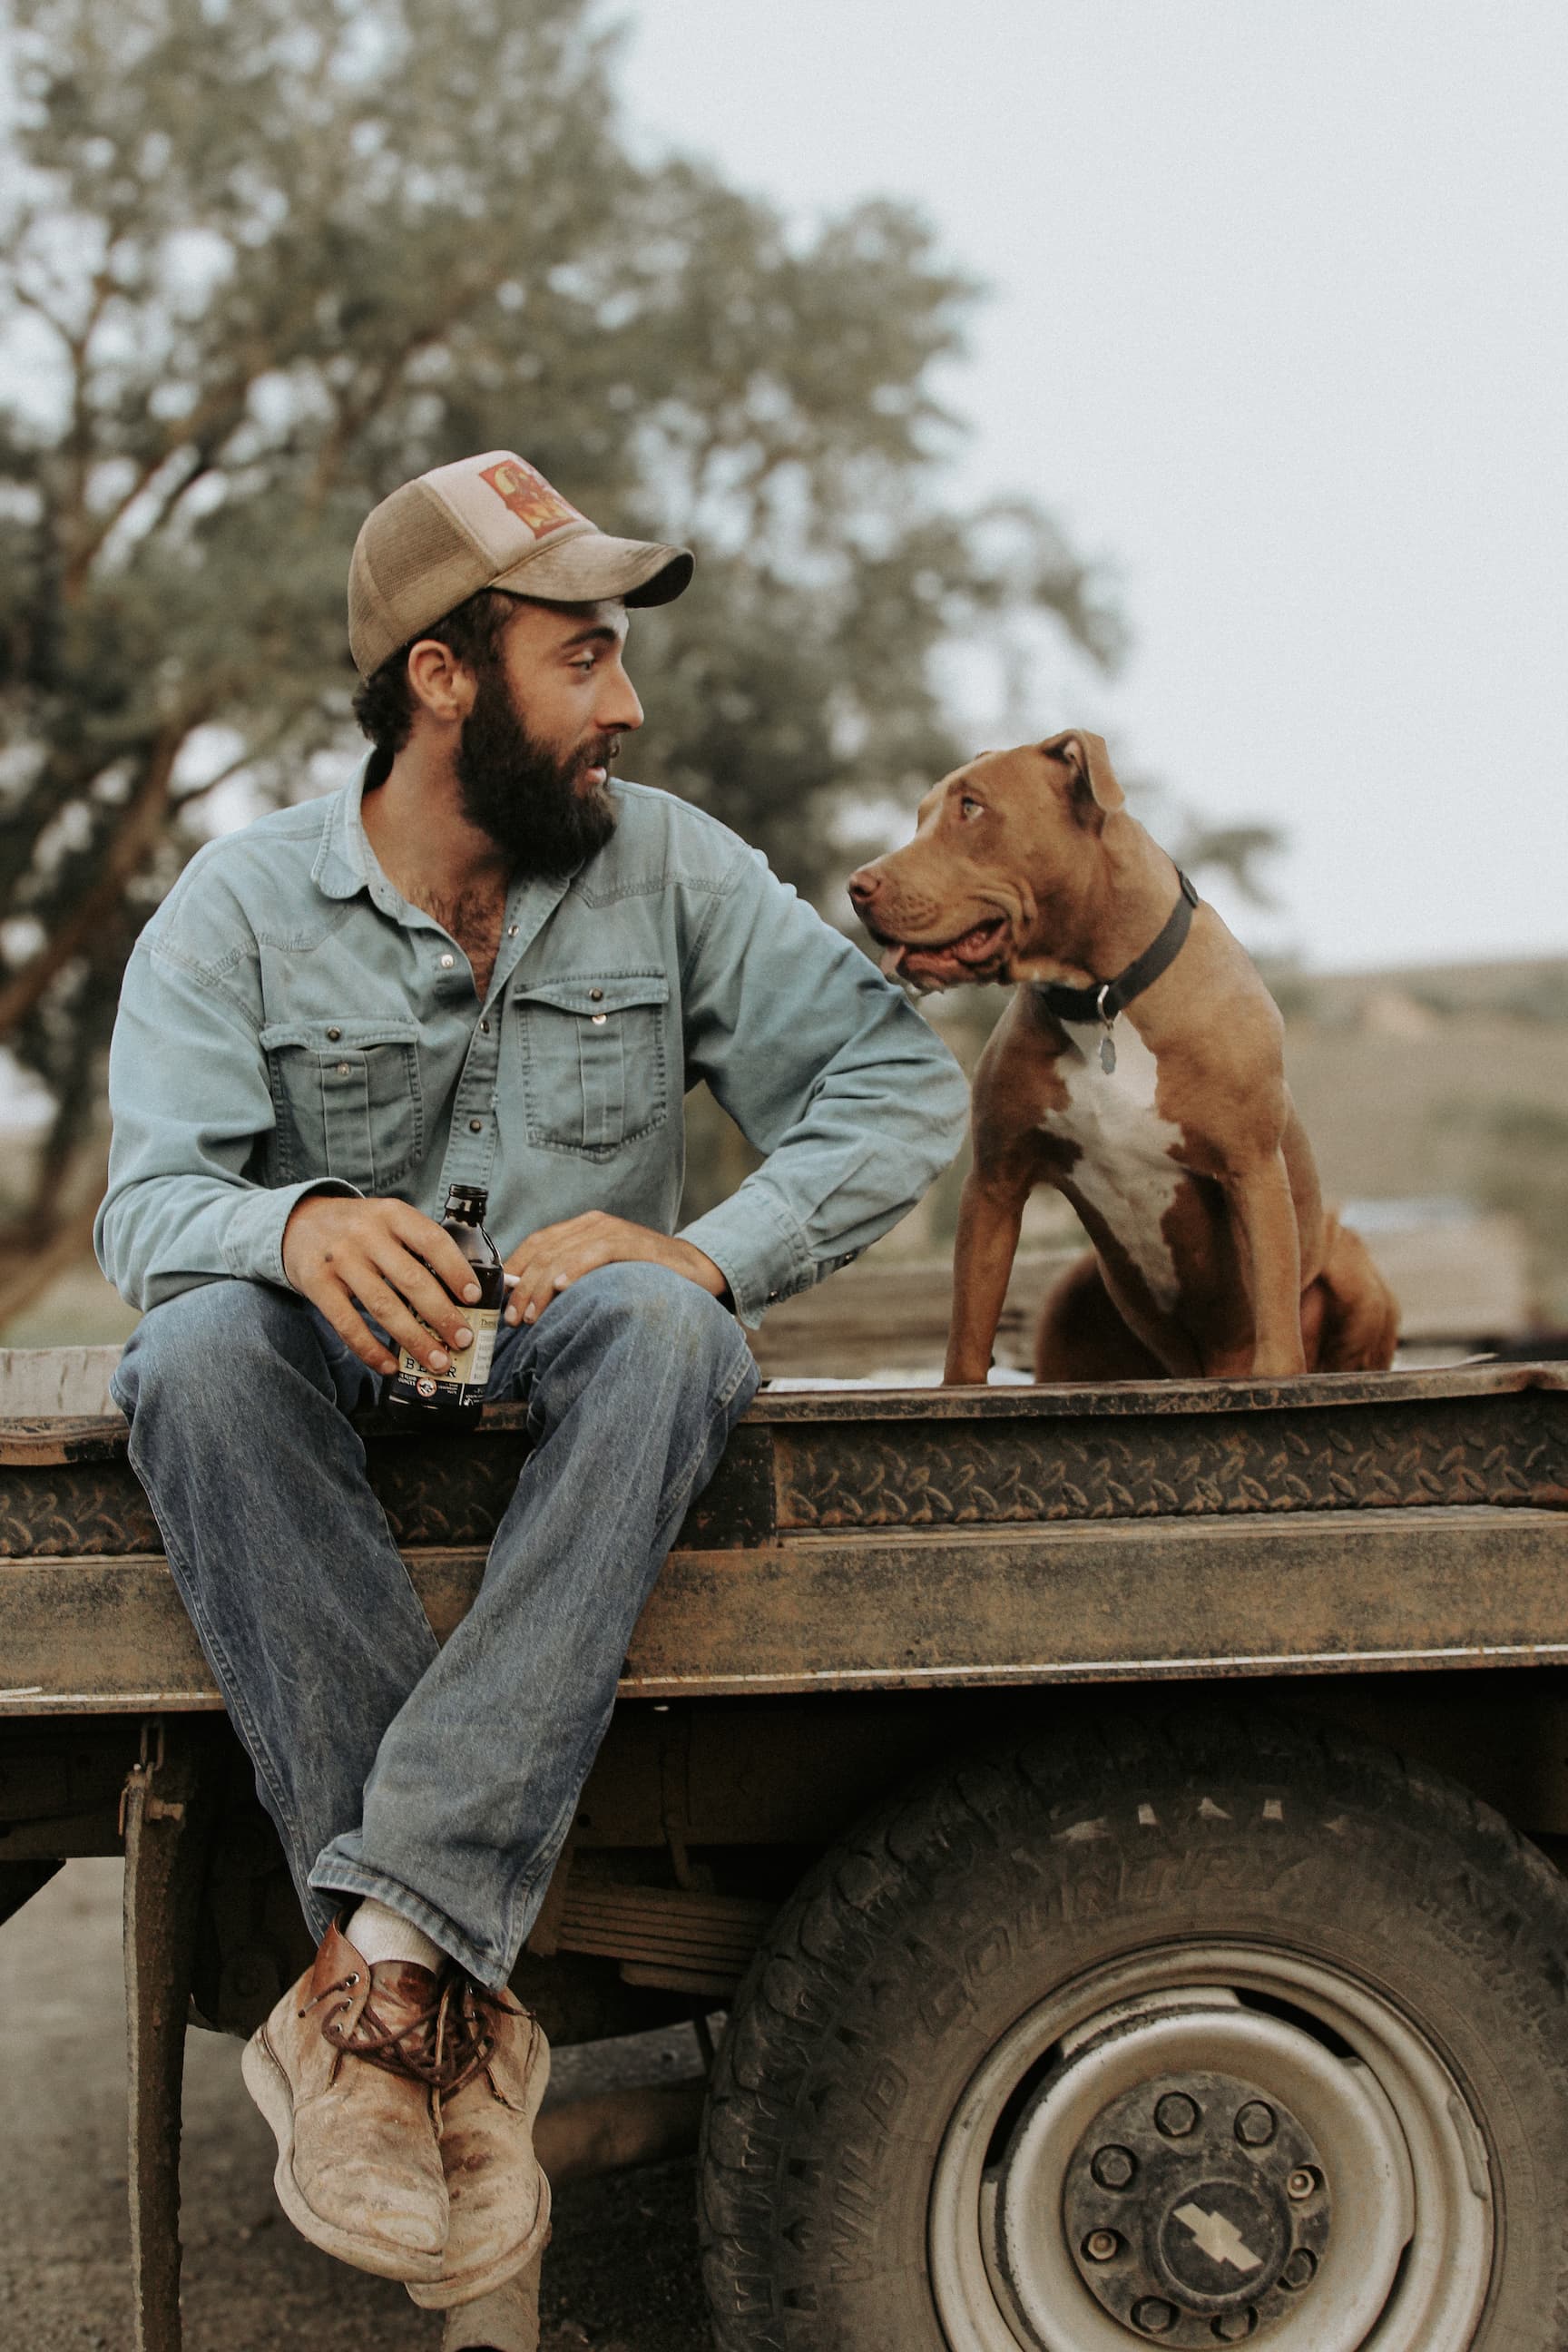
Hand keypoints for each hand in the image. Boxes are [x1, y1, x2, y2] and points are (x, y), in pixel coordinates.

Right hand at [282, 1194, 484, 1376]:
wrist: (298, 1222)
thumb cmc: (358, 1229)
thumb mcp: (387, 1220)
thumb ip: (417, 1246)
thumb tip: (463, 1293)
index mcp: (391, 1214)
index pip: (432, 1240)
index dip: (457, 1270)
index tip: (474, 1297)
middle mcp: (366, 1234)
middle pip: (412, 1280)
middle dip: (442, 1315)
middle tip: (463, 1340)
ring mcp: (339, 1260)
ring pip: (384, 1307)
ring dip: (415, 1339)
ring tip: (438, 1361)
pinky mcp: (317, 1285)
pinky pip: (348, 1325)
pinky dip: (371, 1350)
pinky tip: (391, 1365)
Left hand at [502, 1211, 725, 1326]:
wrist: (697, 1269)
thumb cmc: (646, 1276)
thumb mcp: (602, 1274)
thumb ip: (573, 1278)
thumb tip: (534, 1303)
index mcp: (582, 1228)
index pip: (536, 1243)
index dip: (514, 1269)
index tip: (501, 1300)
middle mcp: (593, 1224)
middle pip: (544, 1251)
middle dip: (523, 1286)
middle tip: (513, 1318)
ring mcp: (613, 1230)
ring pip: (563, 1254)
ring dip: (540, 1286)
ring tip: (530, 1314)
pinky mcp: (632, 1242)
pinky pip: (597, 1252)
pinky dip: (575, 1268)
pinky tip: (561, 1287)